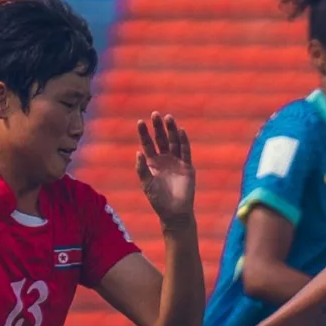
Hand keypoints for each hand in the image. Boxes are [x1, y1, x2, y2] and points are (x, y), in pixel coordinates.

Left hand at [136, 113, 197, 231]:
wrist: (174, 212)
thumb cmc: (158, 200)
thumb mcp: (146, 184)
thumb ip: (142, 169)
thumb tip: (138, 152)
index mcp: (152, 162)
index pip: (147, 144)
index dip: (144, 133)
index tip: (140, 122)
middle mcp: (164, 159)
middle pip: (161, 139)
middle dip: (158, 127)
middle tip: (155, 114)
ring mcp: (176, 162)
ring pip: (174, 142)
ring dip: (171, 130)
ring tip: (168, 117)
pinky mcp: (187, 167)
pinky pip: (185, 151)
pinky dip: (183, 141)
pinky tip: (180, 131)